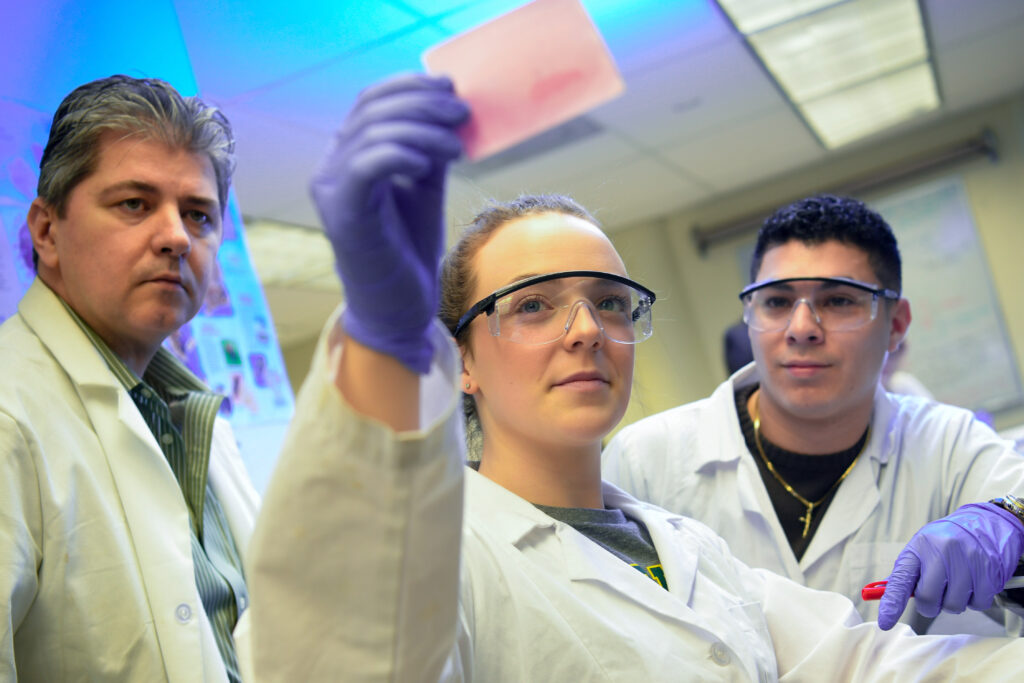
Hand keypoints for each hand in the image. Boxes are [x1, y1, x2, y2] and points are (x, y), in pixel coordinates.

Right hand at [311, 74, 468, 372]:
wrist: (398, 307)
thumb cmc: (409, 248)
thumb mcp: (424, 186)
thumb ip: (429, 148)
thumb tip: (452, 108)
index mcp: (348, 156)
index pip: (370, 102)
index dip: (409, 86)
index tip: (450, 88)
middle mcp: (332, 168)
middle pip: (371, 111)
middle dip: (421, 104)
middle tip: (461, 113)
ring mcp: (331, 190)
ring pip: (371, 134)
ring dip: (421, 130)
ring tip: (455, 146)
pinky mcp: (342, 215)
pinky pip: (366, 166)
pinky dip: (399, 154)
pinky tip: (428, 163)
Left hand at [877, 502, 1023, 629]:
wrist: (984, 525)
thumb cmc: (945, 542)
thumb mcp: (921, 549)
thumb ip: (907, 573)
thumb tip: (887, 599)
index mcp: (919, 547)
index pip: (900, 580)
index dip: (892, 603)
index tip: (885, 622)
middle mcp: (942, 553)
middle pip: (928, 599)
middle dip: (930, 605)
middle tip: (935, 595)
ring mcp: (967, 562)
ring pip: (953, 606)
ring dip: (953, 603)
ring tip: (956, 583)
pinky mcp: (988, 572)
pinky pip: (977, 605)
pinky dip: (974, 601)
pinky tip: (972, 583)